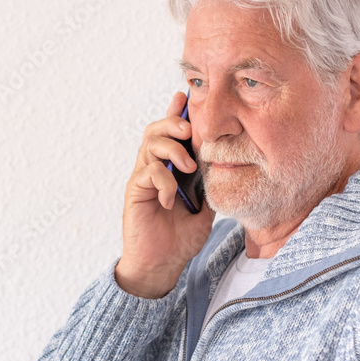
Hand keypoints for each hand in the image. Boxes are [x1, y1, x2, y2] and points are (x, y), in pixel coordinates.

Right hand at [115, 92, 215, 297]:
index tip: (186, 95)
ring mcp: (142, 179)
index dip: (176, 112)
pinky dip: (163, 181)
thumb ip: (209, 185)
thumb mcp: (206, 208)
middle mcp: (153, 168)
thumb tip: (225, 165)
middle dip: (173, 122)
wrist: (162, 265)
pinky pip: (146, 172)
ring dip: (171, 149)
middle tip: (190, 128)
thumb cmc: (180, 238)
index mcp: (170, 168)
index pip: (172, 133)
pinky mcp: (134, 192)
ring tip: (187, 166)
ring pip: (149, 144)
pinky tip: (171, 199)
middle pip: (156, 130)